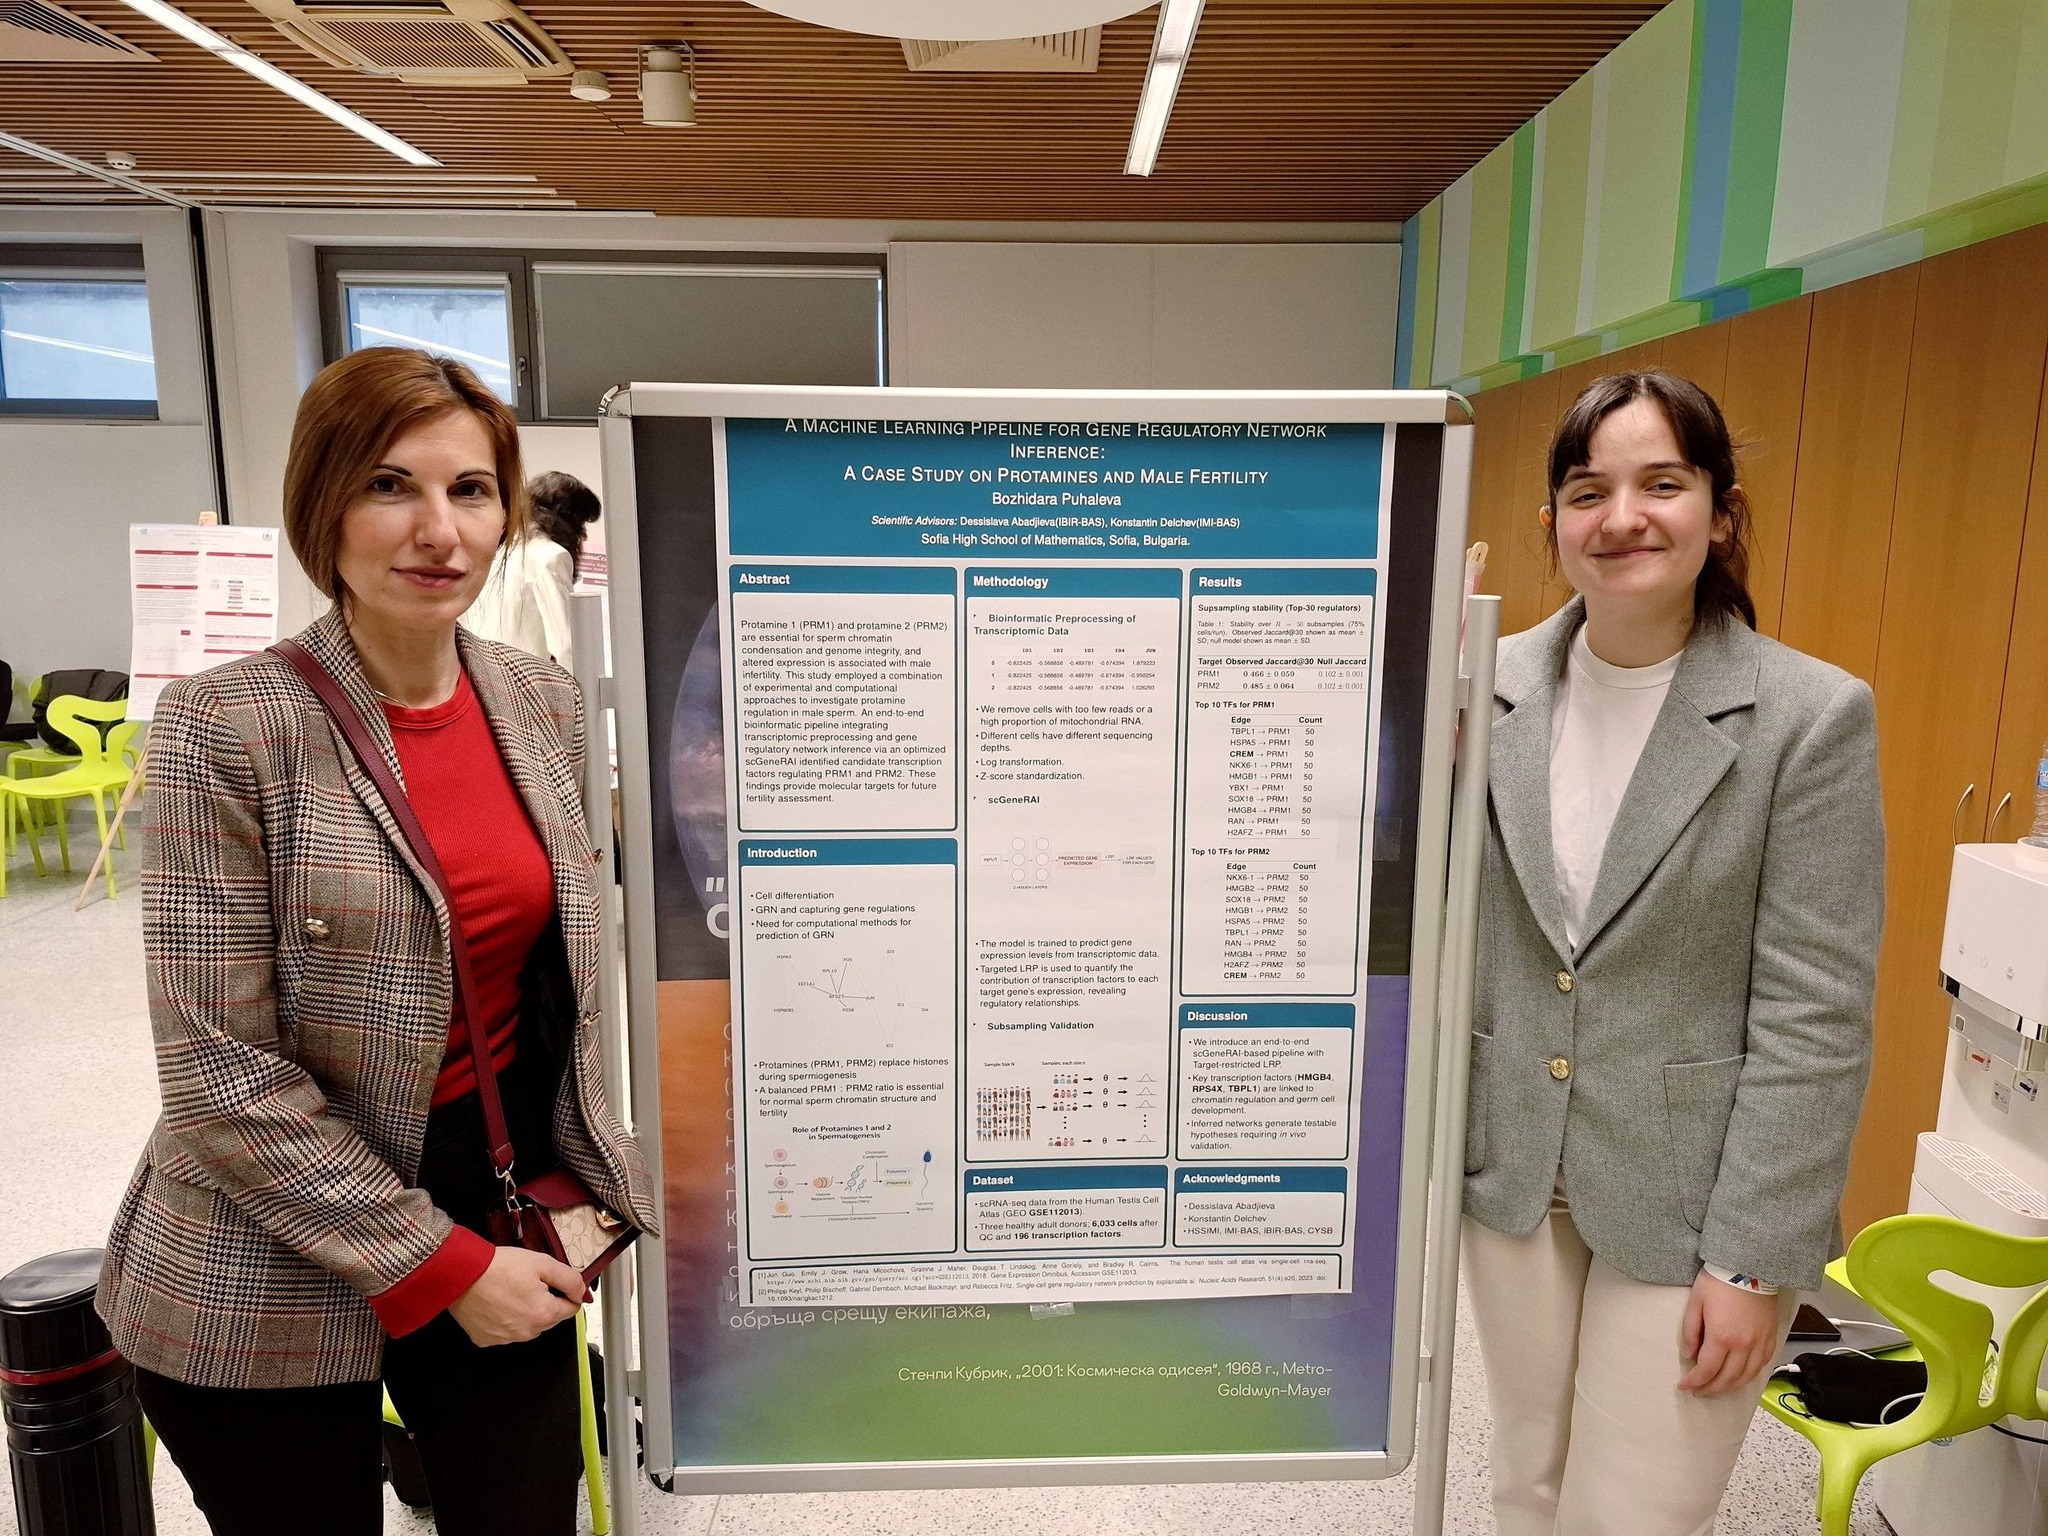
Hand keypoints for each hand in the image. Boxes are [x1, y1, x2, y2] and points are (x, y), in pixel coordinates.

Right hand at [447, 1246, 586, 1346]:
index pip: (571, 1309)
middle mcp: (527, 1332)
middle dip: (545, 1301)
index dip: (566, 1292)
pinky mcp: (487, 1339)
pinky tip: (496, 1303)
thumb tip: (581, 1293)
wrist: (462, 1274)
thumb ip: (569, 1279)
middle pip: (549, 1318)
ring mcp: (506, 1339)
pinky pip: (505, 1331)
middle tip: (527, 1282)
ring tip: (509, 1290)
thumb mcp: (543, 1263)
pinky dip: (505, 1319)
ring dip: (525, 1311)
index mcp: (544, 1314)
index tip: (554, 1282)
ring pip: (528, 1326)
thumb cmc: (499, 1267)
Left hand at [1679, 1273, 1781, 1395]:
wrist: (1750, 1266)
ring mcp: (1760, 1344)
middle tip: (1699, 1391)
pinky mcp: (1771, 1339)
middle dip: (1710, 1389)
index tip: (1684, 1386)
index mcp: (1722, 1337)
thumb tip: (1688, 1354)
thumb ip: (1690, 1331)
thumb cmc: (1719, 1281)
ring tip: (1716, 1388)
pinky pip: (1761, 1366)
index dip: (1694, 1381)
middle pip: (1727, 1379)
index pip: (1706, 1370)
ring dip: (1730, 1387)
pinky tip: (1739, 1377)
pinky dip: (1749, 1377)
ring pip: (1746, 1377)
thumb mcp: (1695, 1302)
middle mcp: (1743, 1346)